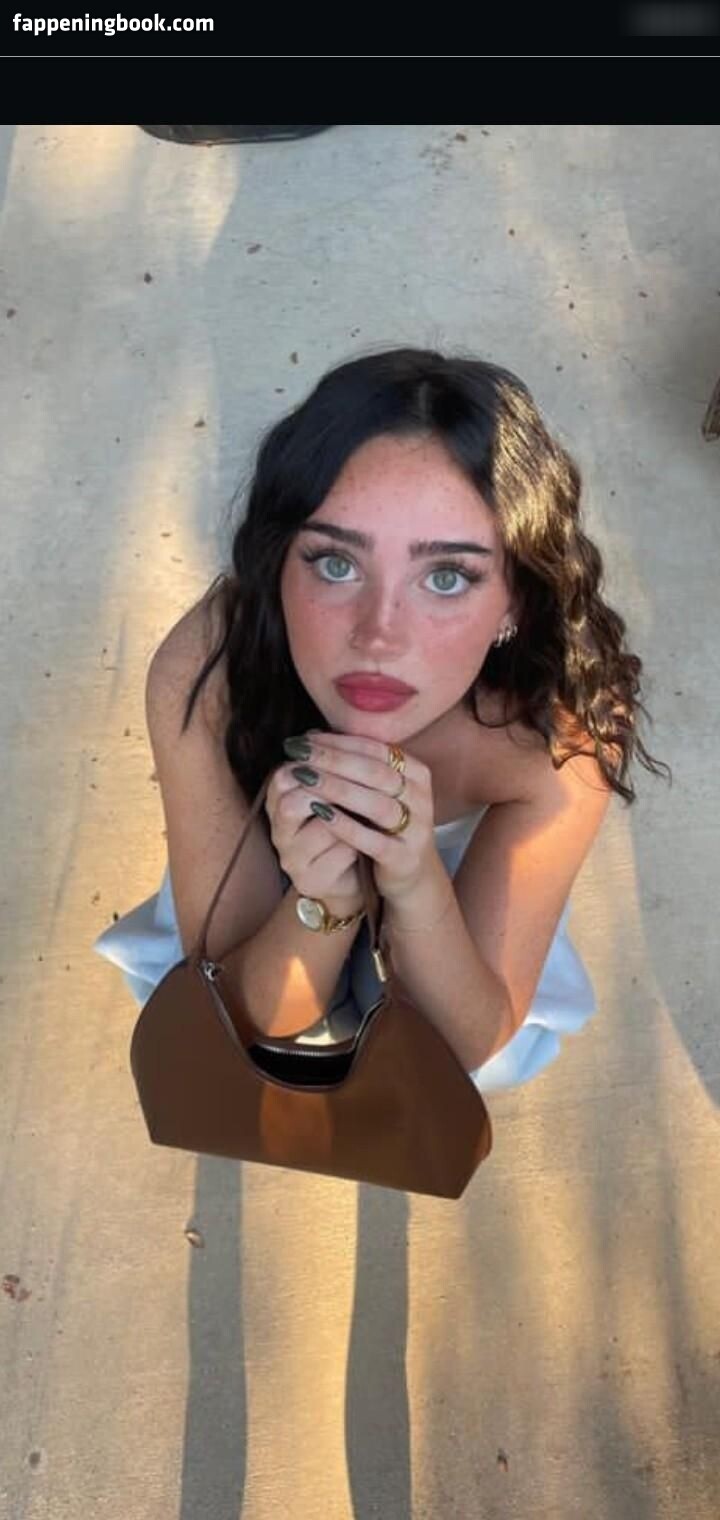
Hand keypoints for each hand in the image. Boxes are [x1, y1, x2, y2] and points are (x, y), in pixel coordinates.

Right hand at [264, 750, 363, 910]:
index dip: (313, 764)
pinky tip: (367, 838)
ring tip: (366, 813)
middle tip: (360, 782)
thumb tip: (316, 731)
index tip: (341, 756)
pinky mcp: (312, 882)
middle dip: (330, 789)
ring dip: (349, 816)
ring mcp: (292, 861)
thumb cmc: (341, 828)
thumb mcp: (329, 796)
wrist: (350, 878)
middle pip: (292, 803)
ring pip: (322, 828)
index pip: (282, 778)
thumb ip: (323, 769)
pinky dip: (358, 841)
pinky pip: (341, 853)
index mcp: (278, 806)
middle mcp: (279, 834)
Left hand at [275, 729, 436, 906]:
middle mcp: (420, 798)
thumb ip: (351, 765)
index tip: (304, 740)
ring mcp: (415, 829)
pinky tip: (320, 814)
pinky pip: (373, 840)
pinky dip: (346, 825)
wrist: (410, 873)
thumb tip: (310, 737)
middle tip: (300, 755)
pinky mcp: (403, 857)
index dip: (338, 743)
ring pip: (376, 804)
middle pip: (376, 772)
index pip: (375, 749)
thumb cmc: (384, 825)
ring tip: (305, 780)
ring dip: (338, 789)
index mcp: (415, 773)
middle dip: (334, 760)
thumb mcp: (375, 791)